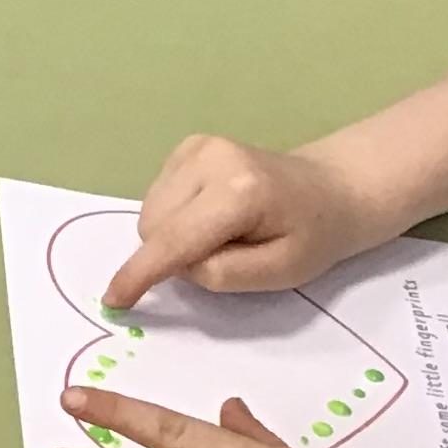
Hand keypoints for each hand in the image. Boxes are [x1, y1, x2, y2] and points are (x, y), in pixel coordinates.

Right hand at [104, 135, 394, 307]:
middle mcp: (208, 158)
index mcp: (238, 192)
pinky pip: (157, 196)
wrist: (334, 189)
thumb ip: (222, 274)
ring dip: (172, 236)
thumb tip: (176, 265)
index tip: (113, 300)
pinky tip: (210, 214)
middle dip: (172, 255)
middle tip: (225, 257)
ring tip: (222, 233)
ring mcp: (195, 147)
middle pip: (154, 227)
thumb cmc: (315, 237)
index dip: (140, 273)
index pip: (175, 240)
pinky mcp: (188, 146)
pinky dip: (175, 216)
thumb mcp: (282, 272)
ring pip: (149, 212)